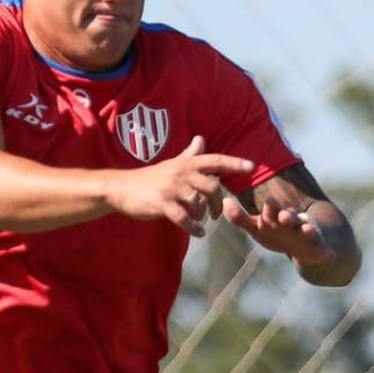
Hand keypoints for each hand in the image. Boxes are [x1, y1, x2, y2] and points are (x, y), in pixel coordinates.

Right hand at [110, 136, 254, 235]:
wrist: (121, 188)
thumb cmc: (149, 178)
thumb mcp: (171, 164)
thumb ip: (188, 155)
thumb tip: (201, 139)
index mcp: (186, 163)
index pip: (215, 160)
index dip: (235, 163)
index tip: (252, 166)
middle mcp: (181, 173)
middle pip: (212, 186)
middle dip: (218, 203)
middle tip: (217, 214)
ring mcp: (172, 189)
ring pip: (199, 203)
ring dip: (204, 216)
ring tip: (201, 223)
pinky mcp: (163, 204)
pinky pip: (185, 218)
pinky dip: (194, 228)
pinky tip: (198, 233)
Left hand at [221, 190, 334, 264]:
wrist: (311, 241)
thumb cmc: (279, 232)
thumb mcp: (259, 228)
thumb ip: (241, 218)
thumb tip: (224, 202)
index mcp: (276, 218)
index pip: (270, 213)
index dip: (270, 209)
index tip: (268, 202)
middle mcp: (291, 223)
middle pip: (287, 219)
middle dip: (284, 216)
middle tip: (280, 211)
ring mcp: (306, 234)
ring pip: (304, 230)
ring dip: (304, 229)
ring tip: (305, 227)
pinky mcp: (319, 247)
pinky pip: (323, 250)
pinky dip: (327, 253)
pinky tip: (330, 255)